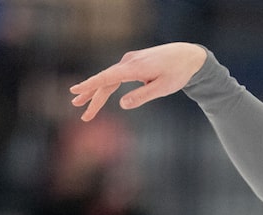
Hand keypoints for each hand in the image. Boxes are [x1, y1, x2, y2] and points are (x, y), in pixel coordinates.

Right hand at [70, 43, 206, 121]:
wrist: (187, 55)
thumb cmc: (177, 72)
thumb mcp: (162, 88)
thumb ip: (142, 96)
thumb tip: (121, 104)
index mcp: (133, 68)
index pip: (106, 78)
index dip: (90, 85)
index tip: (75, 91)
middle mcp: (128, 62)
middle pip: (105, 81)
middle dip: (91, 96)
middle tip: (80, 111)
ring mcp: (129, 61)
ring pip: (109, 78)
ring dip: (97, 92)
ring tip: (82, 103)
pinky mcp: (133, 63)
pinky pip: (116, 75)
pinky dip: (107, 85)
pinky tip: (101, 94)